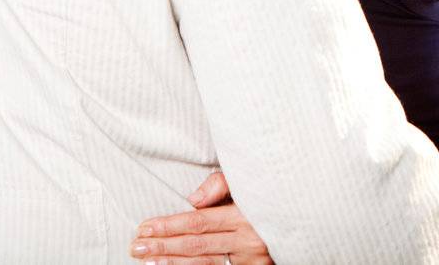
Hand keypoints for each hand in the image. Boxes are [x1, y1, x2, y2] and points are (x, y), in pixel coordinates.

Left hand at [131, 172, 273, 264]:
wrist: (302, 219)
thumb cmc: (267, 197)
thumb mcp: (249, 183)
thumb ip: (222, 184)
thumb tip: (193, 198)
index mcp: (246, 214)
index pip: (199, 222)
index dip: (170, 225)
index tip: (145, 227)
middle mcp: (248, 240)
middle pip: (196, 245)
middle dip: (163, 246)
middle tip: (136, 246)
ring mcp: (250, 260)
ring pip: (203, 263)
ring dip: (171, 262)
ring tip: (147, 259)